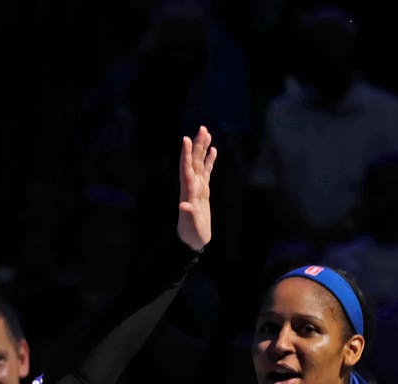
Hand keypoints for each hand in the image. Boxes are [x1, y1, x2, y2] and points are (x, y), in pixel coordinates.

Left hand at [177, 124, 217, 250]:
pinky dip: (209, 161)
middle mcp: (191, 186)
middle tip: (202, 128)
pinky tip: (213, 150)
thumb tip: (184, 205)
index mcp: (188, 192)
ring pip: (200, 163)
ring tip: (206, 132)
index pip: (186, 169)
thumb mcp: (190, 225)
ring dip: (202, 148)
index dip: (185, 154)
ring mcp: (197, 188)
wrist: (191, 241)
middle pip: (193, 161)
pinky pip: (207, 172)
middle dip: (197, 145)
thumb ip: (188, 214)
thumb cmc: (191, 234)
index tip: (185, 139)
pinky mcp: (203, 191)